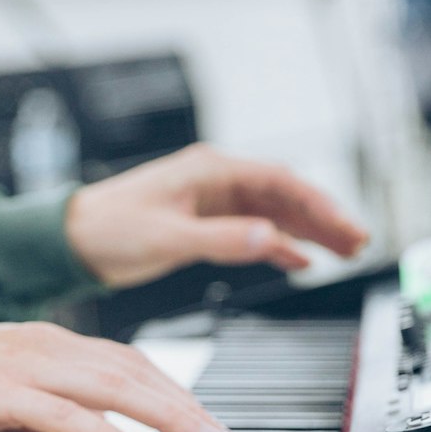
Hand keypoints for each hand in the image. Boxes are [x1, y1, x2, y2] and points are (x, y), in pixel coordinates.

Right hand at [0, 321, 242, 431]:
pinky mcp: (0, 392)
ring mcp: (25, 365)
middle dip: (188, 406)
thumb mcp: (6, 400)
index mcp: (51, 343)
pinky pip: (63, 413)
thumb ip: (49, 416)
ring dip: (165, 416)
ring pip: (112, 386)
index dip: (177, 391)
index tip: (211, 422)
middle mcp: (47, 345)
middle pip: (135, 372)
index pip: (131, 363)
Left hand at [65, 143, 367, 287]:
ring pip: (275, 213)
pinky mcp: (205, 225)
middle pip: (285, 195)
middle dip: (324, 217)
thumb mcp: (167, 235)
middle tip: (358, 242)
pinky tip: (300, 260)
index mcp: (211, 171)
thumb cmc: (108, 227)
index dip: (319, 204)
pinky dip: (279, 245)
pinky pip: (254, 232)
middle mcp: (217, 181)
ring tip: (345, 251)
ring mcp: (213, 202)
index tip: (346, 226)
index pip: (280, 181)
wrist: (72, 239)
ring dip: (309, 231)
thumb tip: (269, 237)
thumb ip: (220, 238)